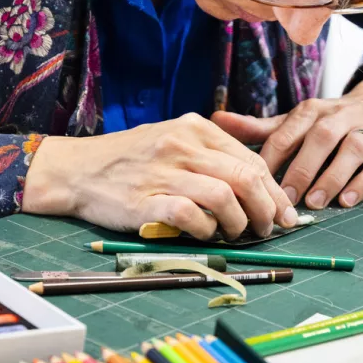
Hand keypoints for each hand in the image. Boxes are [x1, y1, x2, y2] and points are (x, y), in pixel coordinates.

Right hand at [22, 113, 297, 238]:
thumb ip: (210, 153)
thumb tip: (258, 182)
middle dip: (267, 207)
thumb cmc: (130, 159)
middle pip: (245, 176)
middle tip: (270, 228)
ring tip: (238, 234)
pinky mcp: (145, 200)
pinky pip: (189, 215)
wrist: (77, 169)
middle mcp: (182, 144)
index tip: (285, 212)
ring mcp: (163, 171)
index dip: (274, 189)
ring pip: (224, 195)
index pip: (250, 158)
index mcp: (195, 128)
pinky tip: (206, 235)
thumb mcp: (173, 138)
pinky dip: (205, 229)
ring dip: (240, 222)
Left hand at [212, 74, 362, 208]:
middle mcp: (339, 116)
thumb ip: (259, 128)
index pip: (288, 132)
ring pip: (351, 149)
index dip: (272, 159)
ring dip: (332, 176)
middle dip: (302, 169)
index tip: (256, 184)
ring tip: (316, 202)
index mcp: (311, 111)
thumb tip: (215, 121)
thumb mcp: (297, 121)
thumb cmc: (332, 120)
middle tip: (286, 199)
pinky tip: (348, 200)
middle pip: (320, 138)